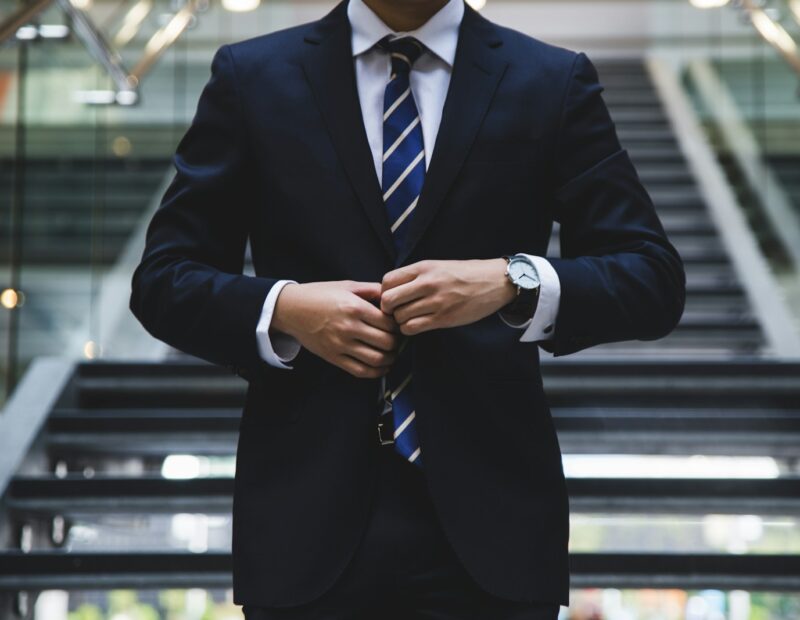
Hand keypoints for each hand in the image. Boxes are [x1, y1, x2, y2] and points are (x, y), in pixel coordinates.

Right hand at [271, 280, 401, 377]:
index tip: (398, 325)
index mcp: (354, 307)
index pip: (388, 323)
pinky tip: (382, 367)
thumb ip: (372, 289)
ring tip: (392, 353)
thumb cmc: (320, 295)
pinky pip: (360, 371)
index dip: (398, 325)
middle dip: (397, 342)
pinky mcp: (333, 357)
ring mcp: (340, 345)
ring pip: (376, 359)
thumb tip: (393, 295)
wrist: (291, 309)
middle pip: (386, 342)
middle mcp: (349, 327)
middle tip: (398, 339)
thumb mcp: (347, 286)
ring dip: (390, 359)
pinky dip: (376, 372)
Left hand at [380, 259, 517, 335]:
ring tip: (410, 318)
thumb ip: (415, 276)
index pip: (387, 281)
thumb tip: (390, 290)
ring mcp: (436, 302)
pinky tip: (417, 325)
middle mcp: (427, 283)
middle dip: (388, 309)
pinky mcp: (443, 318)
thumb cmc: (464, 274)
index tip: (392, 297)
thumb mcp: (437, 266)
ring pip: (399, 317)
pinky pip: (412, 328)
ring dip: (400, 321)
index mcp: (424, 267)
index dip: (384, 292)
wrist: (494, 282)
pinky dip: (409, 329)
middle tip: (396, 311)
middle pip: (388, 300)